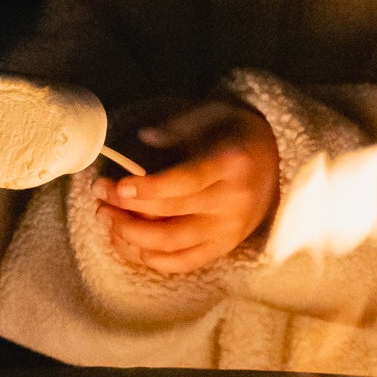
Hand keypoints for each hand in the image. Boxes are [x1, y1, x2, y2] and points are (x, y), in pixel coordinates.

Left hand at [94, 100, 279, 274]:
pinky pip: (183, 263)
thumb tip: (145, 138)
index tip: (119, 186)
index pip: (186, 181)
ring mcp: (229, 230)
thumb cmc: (235, 133)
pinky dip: (152, 258)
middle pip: (170, 213)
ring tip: (106, 217)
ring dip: (130, 235)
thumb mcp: (212, 114)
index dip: (149, 187)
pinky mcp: (224, 247)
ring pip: (171, 243)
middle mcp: (233, 202)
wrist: (277, 160)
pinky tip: (129, 243)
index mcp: (232, 164)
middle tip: (100, 193)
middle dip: (126, 207)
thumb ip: (178, 126)